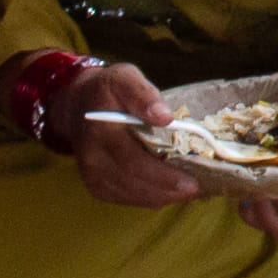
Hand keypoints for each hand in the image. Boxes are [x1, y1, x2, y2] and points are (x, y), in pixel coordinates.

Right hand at [64, 61, 205, 213]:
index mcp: (100, 132)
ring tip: (191, 192)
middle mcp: (92, 159)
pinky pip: (127, 198)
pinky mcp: (97, 186)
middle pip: (134, 183)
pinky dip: (151, 198)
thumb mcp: (125, 78)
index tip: (191, 182)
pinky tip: (171, 192)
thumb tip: (166, 117)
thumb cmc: (108, 91)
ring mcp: (92, 176)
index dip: (163, 176)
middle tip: (199, 189)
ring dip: (163, 197)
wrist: (77, 106)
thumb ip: (143, 95)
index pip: (132, 161)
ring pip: (132, 195)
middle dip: (169, 190)